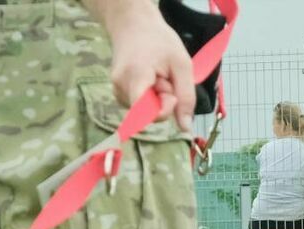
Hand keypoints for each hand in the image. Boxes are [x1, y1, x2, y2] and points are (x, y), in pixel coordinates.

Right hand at [98, 1, 195, 132]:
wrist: (132, 25)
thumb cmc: (159, 41)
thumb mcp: (182, 65)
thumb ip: (186, 97)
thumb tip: (186, 128)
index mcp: (135, 77)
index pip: (144, 114)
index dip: (163, 111)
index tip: (171, 92)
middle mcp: (121, 88)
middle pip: (147, 115)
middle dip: (162, 102)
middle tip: (166, 78)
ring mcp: (116, 91)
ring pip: (144, 113)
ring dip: (156, 99)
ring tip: (157, 76)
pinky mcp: (118, 94)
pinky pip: (139, 108)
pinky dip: (149, 98)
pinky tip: (149, 80)